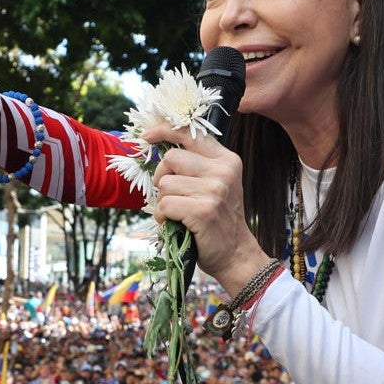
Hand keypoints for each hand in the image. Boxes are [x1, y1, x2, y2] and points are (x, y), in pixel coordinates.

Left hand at [145, 124, 268, 292]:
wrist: (235, 253)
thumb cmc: (218, 219)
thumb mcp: (217, 184)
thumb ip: (198, 165)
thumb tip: (162, 148)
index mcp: (227, 160)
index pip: (192, 134)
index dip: (165, 130)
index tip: (147, 135)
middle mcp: (223, 171)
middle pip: (171, 159)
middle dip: (162, 177)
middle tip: (171, 195)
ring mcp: (214, 190)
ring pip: (165, 184)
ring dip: (164, 202)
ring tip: (179, 213)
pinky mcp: (203, 210)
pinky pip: (165, 205)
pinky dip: (163, 217)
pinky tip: (176, 223)